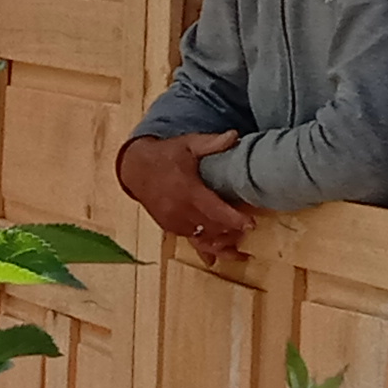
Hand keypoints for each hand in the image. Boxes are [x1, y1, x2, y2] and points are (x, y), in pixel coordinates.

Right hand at [117, 131, 254, 262]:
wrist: (135, 167)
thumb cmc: (166, 155)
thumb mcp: (188, 144)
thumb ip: (212, 143)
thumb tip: (235, 135)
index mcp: (188, 190)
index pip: (216, 210)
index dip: (235, 220)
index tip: (252, 224)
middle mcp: (180, 209)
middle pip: (212, 228)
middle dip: (232, 232)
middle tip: (248, 231)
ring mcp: (173, 221)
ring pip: (202, 238)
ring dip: (220, 242)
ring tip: (238, 247)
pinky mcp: (169, 227)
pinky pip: (190, 240)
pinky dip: (204, 245)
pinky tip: (216, 251)